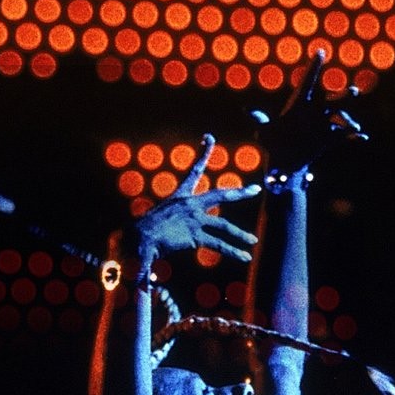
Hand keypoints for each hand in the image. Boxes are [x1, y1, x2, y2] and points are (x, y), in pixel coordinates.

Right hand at [136, 134, 260, 263]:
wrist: (138, 237)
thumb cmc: (143, 230)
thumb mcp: (159, 218)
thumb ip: (169, 221)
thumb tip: (158, 236)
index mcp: (180, 196)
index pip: (194, 170)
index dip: (203, 153)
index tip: (210, 137)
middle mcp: (190, 204)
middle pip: (220, 195)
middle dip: (239, 193)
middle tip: (256, 189)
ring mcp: (194, 219)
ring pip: (224, 226)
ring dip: (240, 234)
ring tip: (253, 241)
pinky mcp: (195, 236)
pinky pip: (219, 244)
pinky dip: (233, 251)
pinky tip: (245, 256)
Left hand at [250, 50, 365, 184]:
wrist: (285, 163)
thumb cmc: (273, 144)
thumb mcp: (265, 134)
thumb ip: (259, 121)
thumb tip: (246, 110)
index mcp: (299, 105)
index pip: (308, 83)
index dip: (314, 67)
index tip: (320, 50)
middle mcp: (315, 111)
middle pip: (332, 100)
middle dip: (343, 96)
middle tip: (354, 91)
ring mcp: (324, 124)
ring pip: (340, 117)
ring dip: (348, 120)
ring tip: (354, 127)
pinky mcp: (329, 138)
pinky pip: (343, 136)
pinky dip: (353, 136)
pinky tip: (361, 138)